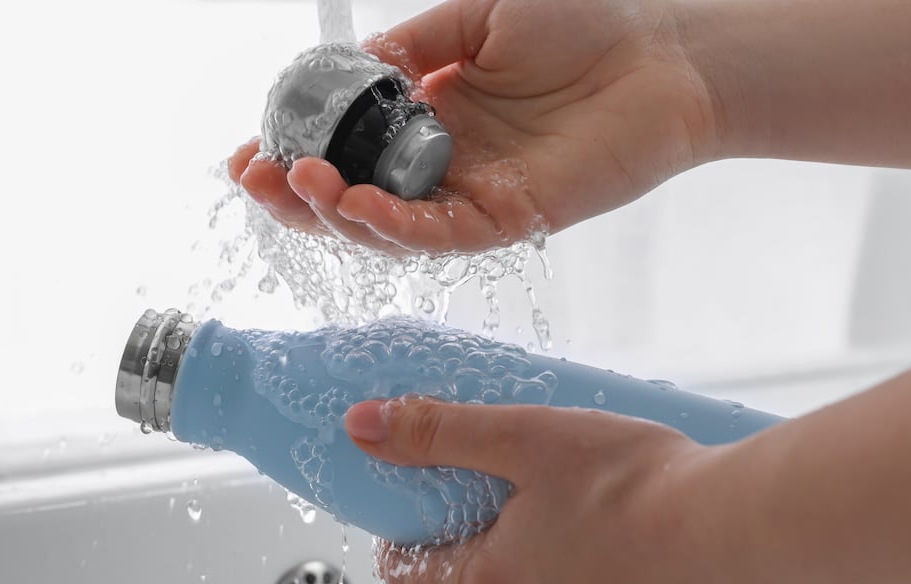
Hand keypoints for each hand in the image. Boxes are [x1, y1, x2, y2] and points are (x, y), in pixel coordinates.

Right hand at [231, 0, 720, 253]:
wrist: (663, 52)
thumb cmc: (583, 24)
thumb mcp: (473, 16)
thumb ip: (411, 46)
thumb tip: (351, 69)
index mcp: (430, 117)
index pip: (347, 151)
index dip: (295, 155)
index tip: (248, 151)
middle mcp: (444, 165)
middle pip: (353, 202)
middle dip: (295, 197)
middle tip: (254, 177)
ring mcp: (474, 196)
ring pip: (387, 229)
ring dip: (334, 215)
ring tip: (297, 184)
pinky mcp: (511, 219)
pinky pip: (442, 235)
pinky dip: (394, 226)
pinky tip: (357, 206)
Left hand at [343, 396, 779, 583]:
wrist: (744, 536)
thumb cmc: (644, 488)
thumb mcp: (528, 438)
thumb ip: (442, 431)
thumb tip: (367, 426)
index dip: (408, 553)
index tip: (416, 532)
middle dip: (484, 566)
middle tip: (518, 519)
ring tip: (588, 539)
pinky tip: (635, 575)